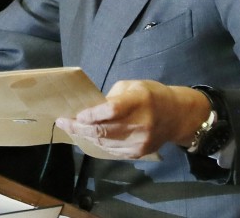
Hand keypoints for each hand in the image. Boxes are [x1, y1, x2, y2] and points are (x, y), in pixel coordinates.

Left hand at [56, 80, 209, 158]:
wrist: (177, 116)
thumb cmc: (151, 95)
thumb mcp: (132, 86)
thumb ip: (112, 98)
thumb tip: (90, 110)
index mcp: (139, 101)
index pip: (110, 110)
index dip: (90, 114)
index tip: (75, 114)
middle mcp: (140, 124)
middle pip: (104, 130)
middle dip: (79, 127)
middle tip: (63, 123)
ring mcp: (140, 141)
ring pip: (105, 143)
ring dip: (85, 136)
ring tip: (72, 129)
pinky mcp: (139, 153)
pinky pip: (112, 150)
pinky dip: (98, 143)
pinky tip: (88, 136)